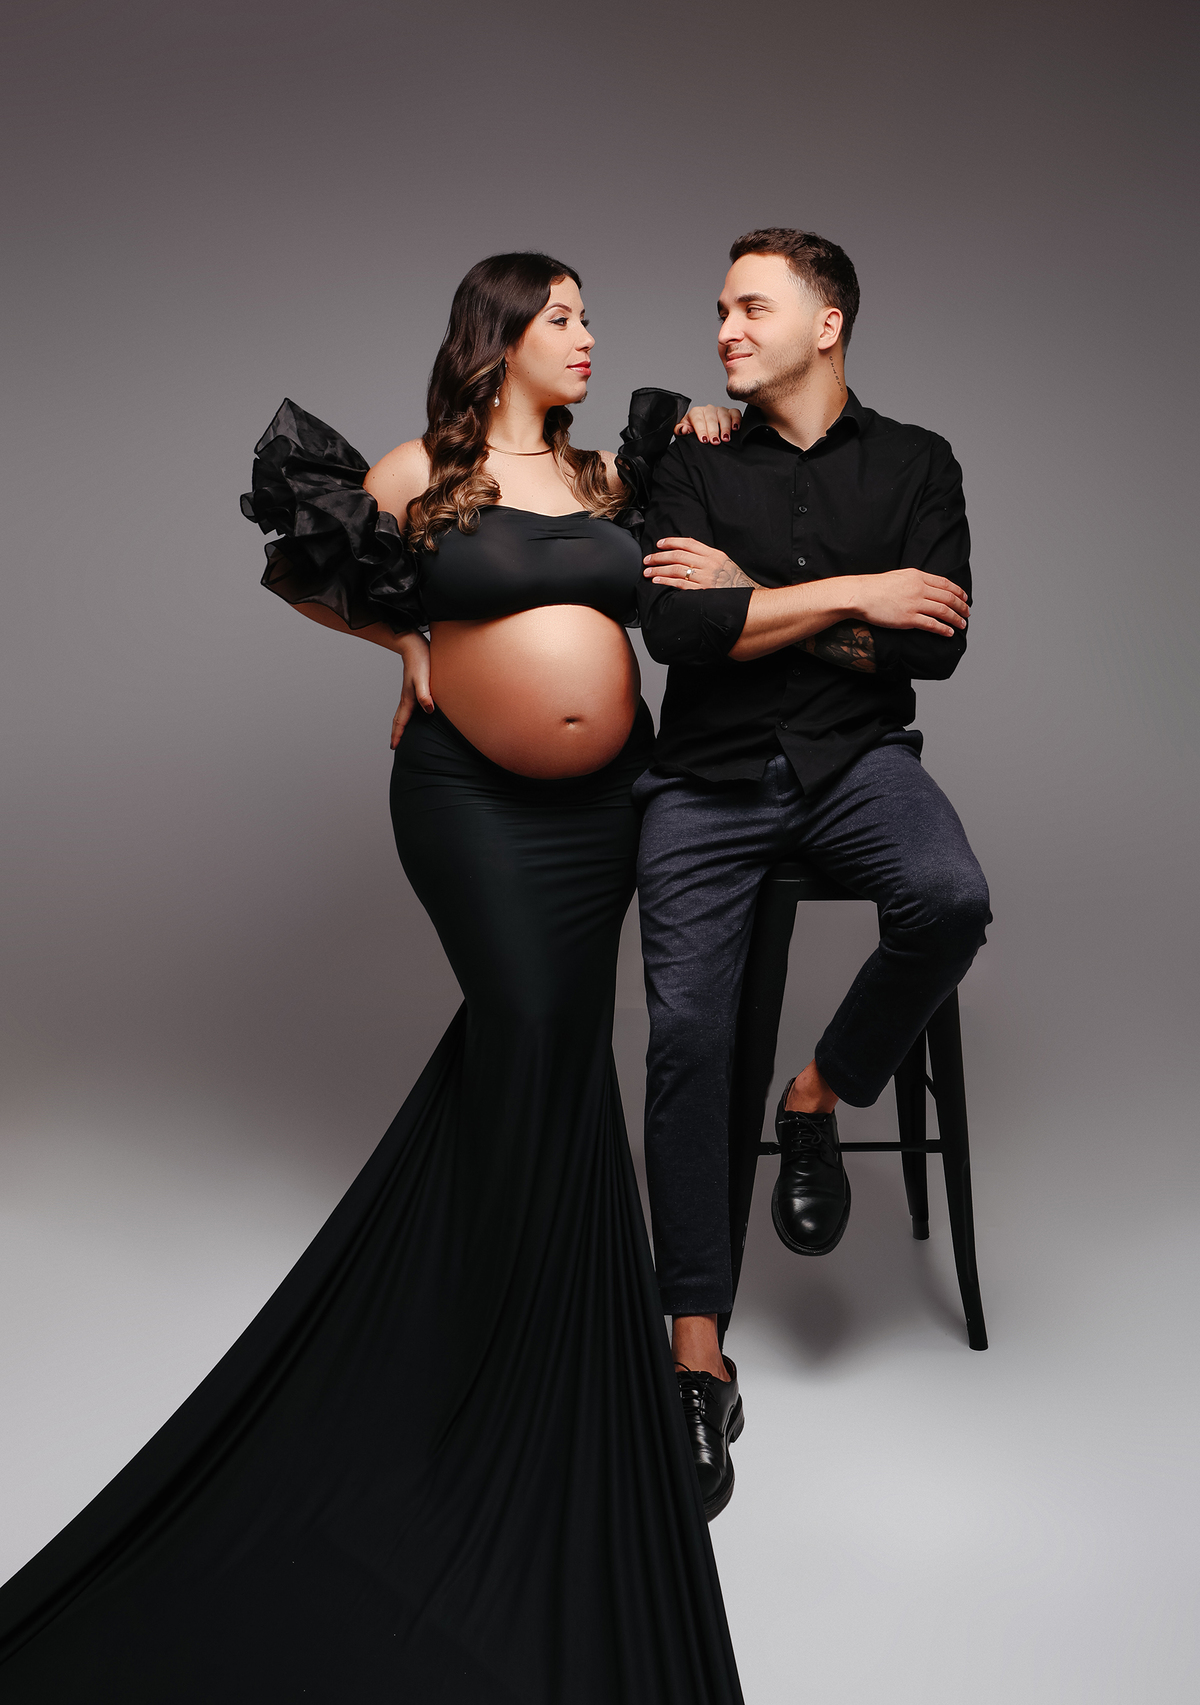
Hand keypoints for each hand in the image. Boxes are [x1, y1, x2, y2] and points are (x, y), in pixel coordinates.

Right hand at [390, 631, 433, 747]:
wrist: (414, 645)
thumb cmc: (420, 661)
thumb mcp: (424, 679)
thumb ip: (425, 695)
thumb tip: (428, 710)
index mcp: (408, 698)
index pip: (401, 721)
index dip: (398, 734)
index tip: (393, 747)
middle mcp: (407, 697)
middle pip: (399, 719)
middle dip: (396, 732)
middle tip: (394, 744)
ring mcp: (409, 692)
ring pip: (403, 713)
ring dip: (400, 724)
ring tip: (401, 732)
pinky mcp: (414, 687)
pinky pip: (409, 706)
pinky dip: (407, 714)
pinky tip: (415, 713)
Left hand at [643, 537, 758, 589]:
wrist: (748, 600)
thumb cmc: (735, 582)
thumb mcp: (724, 563)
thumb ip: (707, 558)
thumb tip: (685, 554)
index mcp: (715, 554)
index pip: (688, 543)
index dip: (671, 542)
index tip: (659, 544)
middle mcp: (710, 564)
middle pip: (679, 555)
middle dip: (660, 556)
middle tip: (648, 559)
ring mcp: (706, 578)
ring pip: (676, 569)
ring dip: (659, 569)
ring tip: (648, 571)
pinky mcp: (702, 591)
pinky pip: (679, 584)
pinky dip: (666, 581)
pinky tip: (657, 581)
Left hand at [674, 404, 741, 443]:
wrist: (702, 430)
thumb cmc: (694, 431)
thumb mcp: (685, 431)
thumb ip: (680, 430)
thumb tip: (683, 429)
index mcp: (696, 413)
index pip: (698, 420)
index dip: (701, 430)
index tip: (704, 440)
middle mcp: (708, 410)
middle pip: (712, 418)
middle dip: (713, 431)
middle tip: (715, 442)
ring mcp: (720, 410)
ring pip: (724, 415)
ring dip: (725, 427)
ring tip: (725, 438)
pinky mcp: (730, 413)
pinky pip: (735, 413)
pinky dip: (736, 419)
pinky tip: (736, 428)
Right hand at [851, 568, 968, 636]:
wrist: (860, 595)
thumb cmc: (875, 587)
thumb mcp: (899, 577)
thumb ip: (914, 581)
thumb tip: (925, 588)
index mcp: (918, 576)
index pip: (945, 583)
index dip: (958, 592)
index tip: (964, 598)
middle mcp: (919, 589)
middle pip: (948, 597)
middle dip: (961, 606)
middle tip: (967, 613)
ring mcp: (914, 604)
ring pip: (943, 611)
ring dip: (956, 618)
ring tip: (962, 624)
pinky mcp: (908, 618)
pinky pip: (932, 624)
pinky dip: (943, 629)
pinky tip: (949, 633)